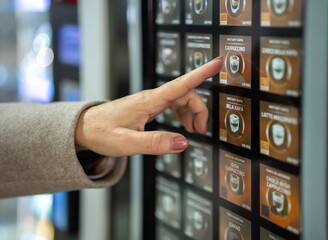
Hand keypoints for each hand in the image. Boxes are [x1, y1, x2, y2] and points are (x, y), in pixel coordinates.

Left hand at [75, 56, 222, 156]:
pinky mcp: (147, 107)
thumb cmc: (101, 133)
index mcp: (148, 101)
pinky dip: (181, 114)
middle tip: (202, 130)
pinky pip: (171, 105)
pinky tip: (181, 125)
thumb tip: (184, 142)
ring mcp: (149, 102)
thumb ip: (156, 144)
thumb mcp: (127, 143)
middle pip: (185, 93)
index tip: (217, 63)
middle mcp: (150, 98)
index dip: (201, 73)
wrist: (84, 128)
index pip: (181, 83)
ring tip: (194, 130)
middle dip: (199, 109)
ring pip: (180, 99)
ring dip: (191, 113)